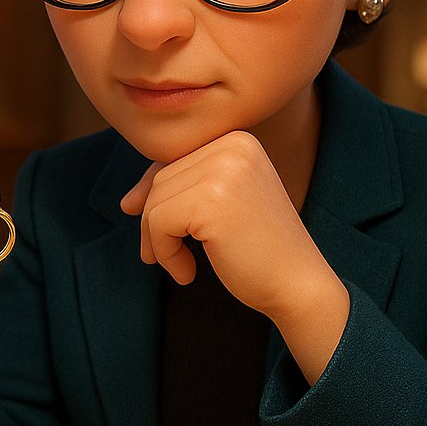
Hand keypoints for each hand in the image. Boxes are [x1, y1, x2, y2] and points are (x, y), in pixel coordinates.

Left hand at [120, 131, 347, 357]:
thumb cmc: (259, 251)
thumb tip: (127, 202)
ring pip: (155, 202)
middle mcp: (234, 145)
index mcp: (239, 139)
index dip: (153, 196)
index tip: (147, 231)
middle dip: (152, 222)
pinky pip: (158, 223)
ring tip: (182, 266)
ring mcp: (225, 170)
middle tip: (164, 257)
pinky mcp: (212, 200)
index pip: (174, 159)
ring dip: (158, 241)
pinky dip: (165, 254)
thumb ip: (181, 192)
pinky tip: (187, 273)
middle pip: (161, 179)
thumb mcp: (220, 207)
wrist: (299, 285)